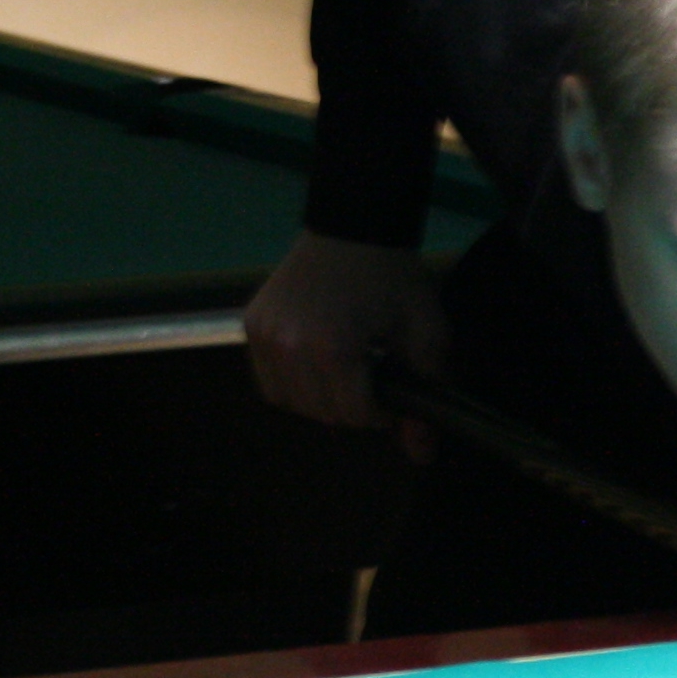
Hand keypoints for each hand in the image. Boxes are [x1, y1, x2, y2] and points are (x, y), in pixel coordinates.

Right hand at [242, 231, 448, 436]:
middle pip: (321, 413)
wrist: (353, 224)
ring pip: (289, 402)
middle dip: (350, 407)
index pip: (353, 415)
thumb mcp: (424, 330)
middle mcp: (290, 346)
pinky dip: (290, 381)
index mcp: (334, 348)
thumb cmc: (393, 276)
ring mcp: (265, 335)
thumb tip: (423, 453)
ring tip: (341, 371)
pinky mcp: (251, 324)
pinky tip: (313, 362)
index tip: (390, 391)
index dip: (379, 413)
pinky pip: (268, 379)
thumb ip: (425, 391)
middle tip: (368, 378)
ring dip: (318, 398)